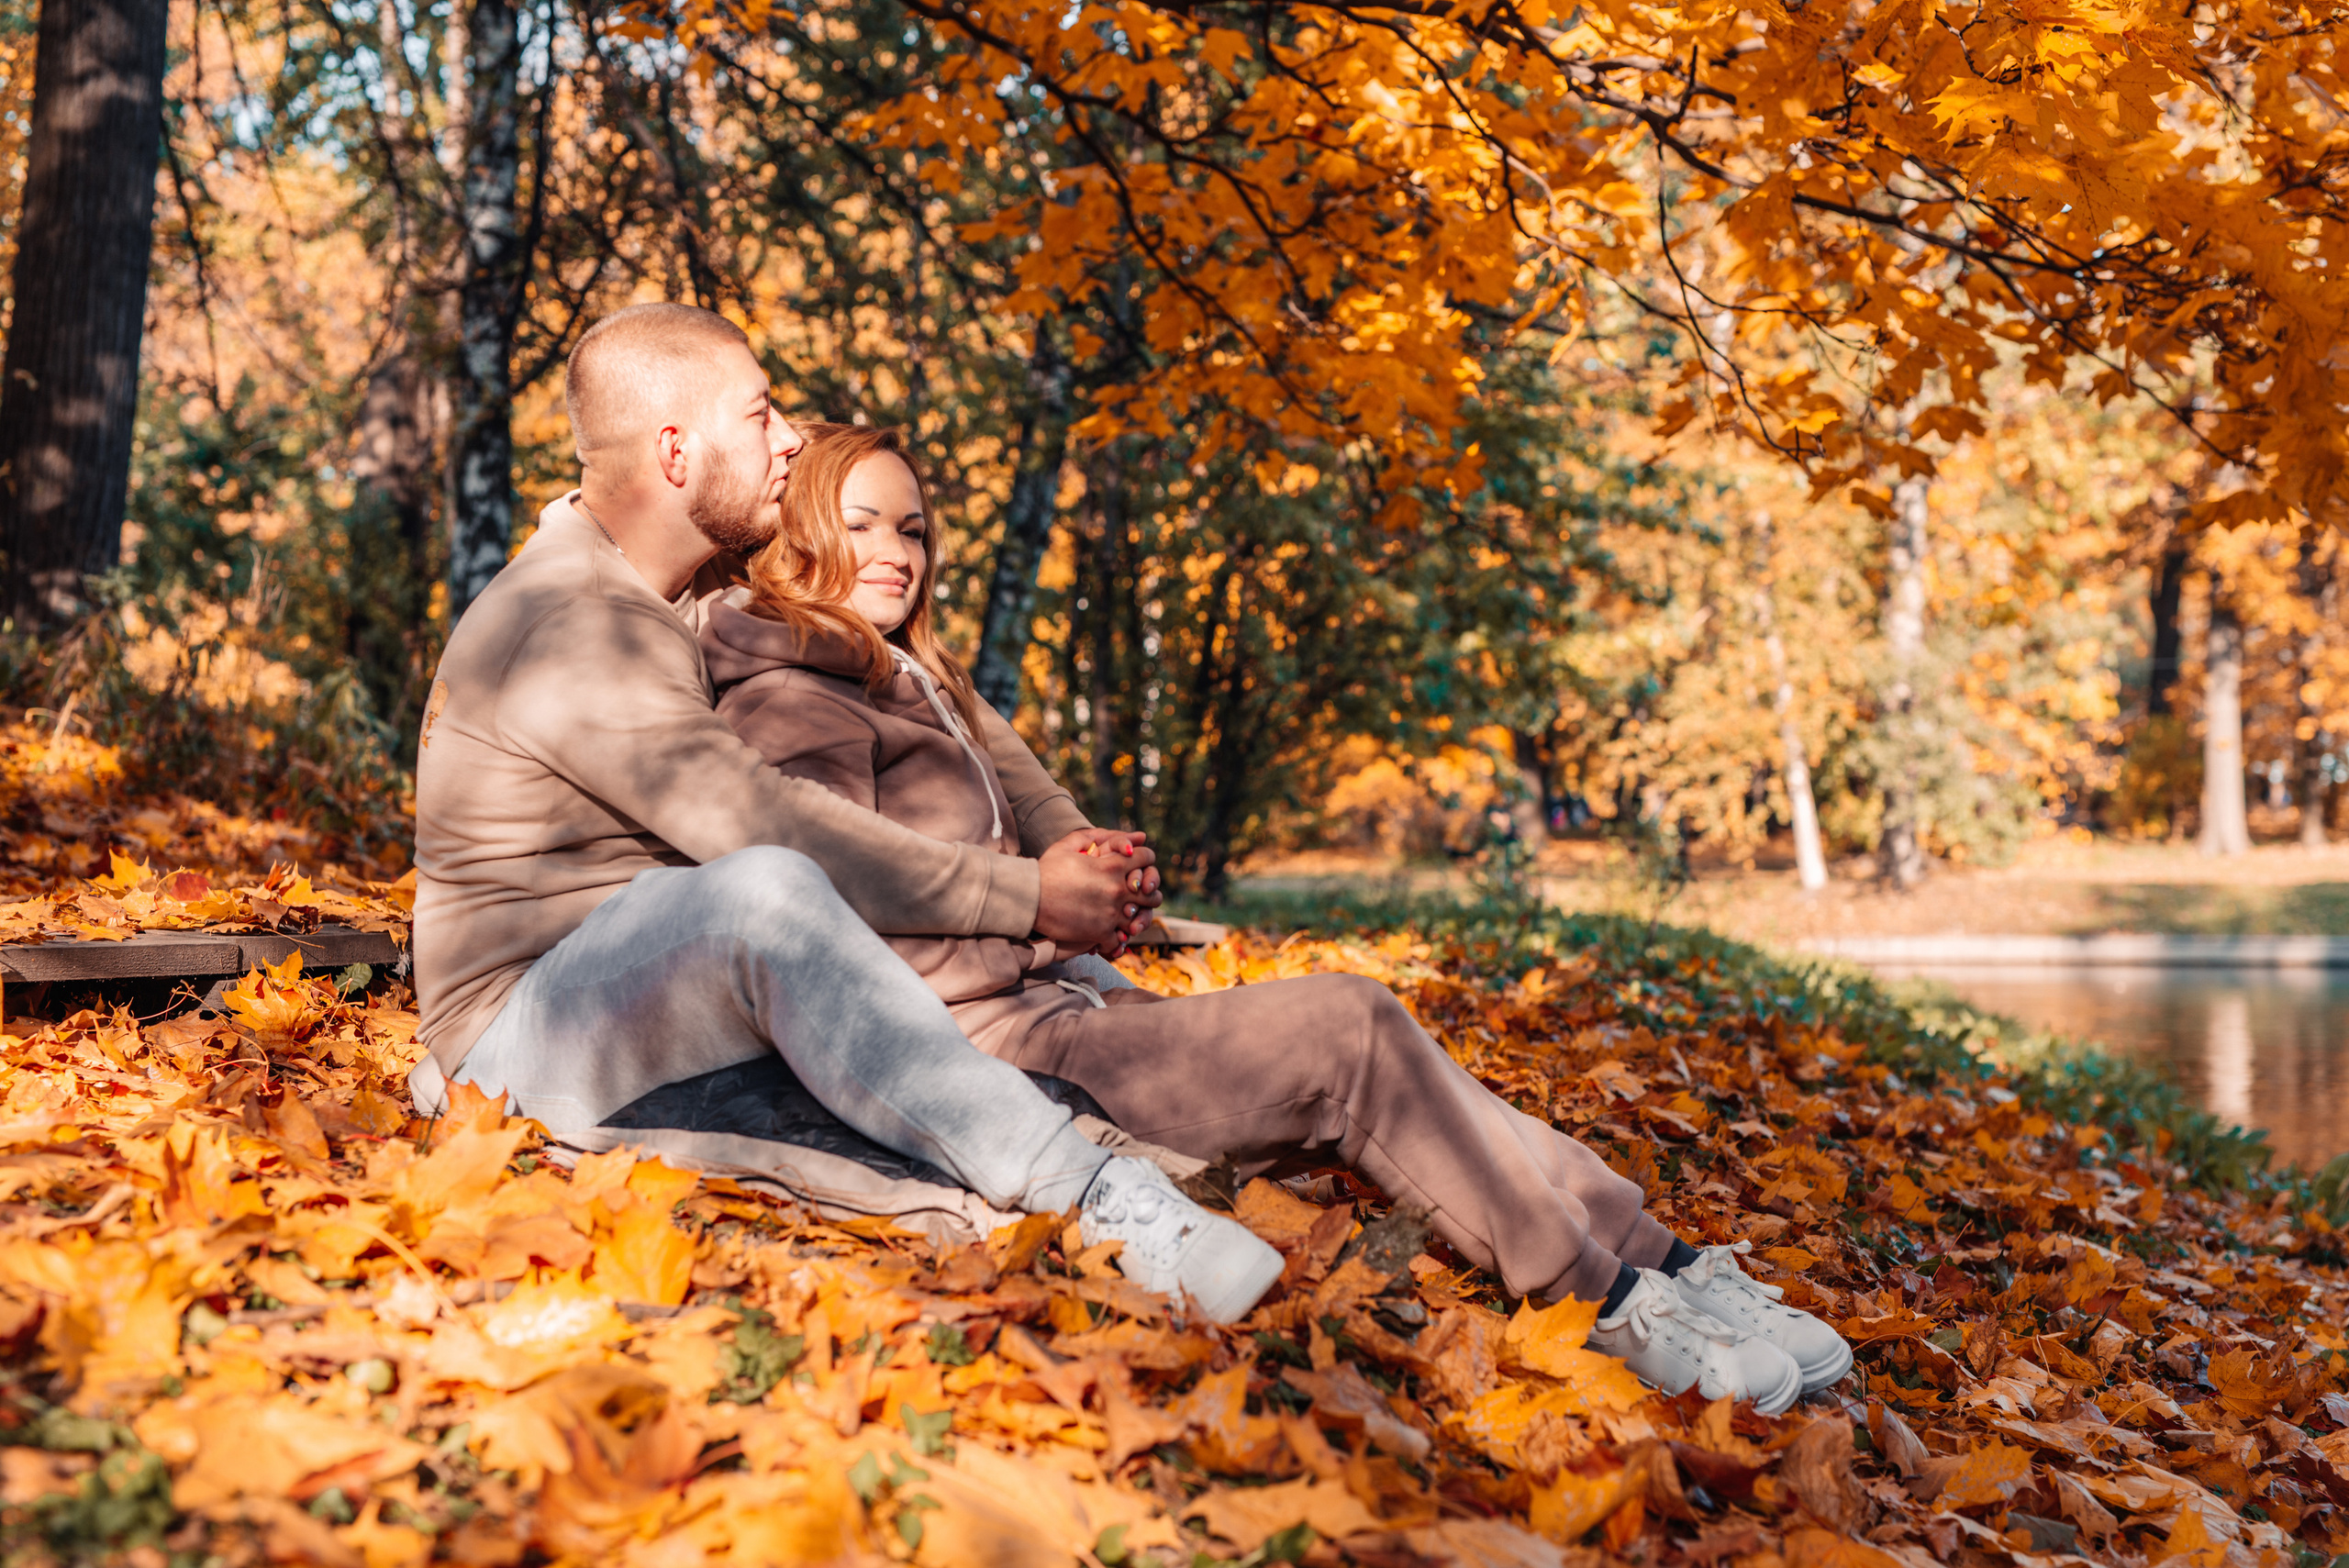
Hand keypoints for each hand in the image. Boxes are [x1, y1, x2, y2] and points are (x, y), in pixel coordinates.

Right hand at [1034, 829, 1161, 950]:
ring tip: (1128, 916)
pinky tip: (1110, 934)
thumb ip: (1099, 836)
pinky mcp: (1100, 932)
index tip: (1141, 865)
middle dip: (1148, 892)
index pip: (1147, 858)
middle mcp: (1116, 889)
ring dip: (1137, 917)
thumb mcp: (1068, 845)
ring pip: (1141, 919)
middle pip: (1152, 893)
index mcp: (1112, 866)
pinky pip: (1119, 939)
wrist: (1028, 898)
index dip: (1146, 859)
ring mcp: (1110, 913)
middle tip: (1140, 893)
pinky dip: (1116, 938)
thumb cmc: (1046, 870)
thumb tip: (1135, 837)